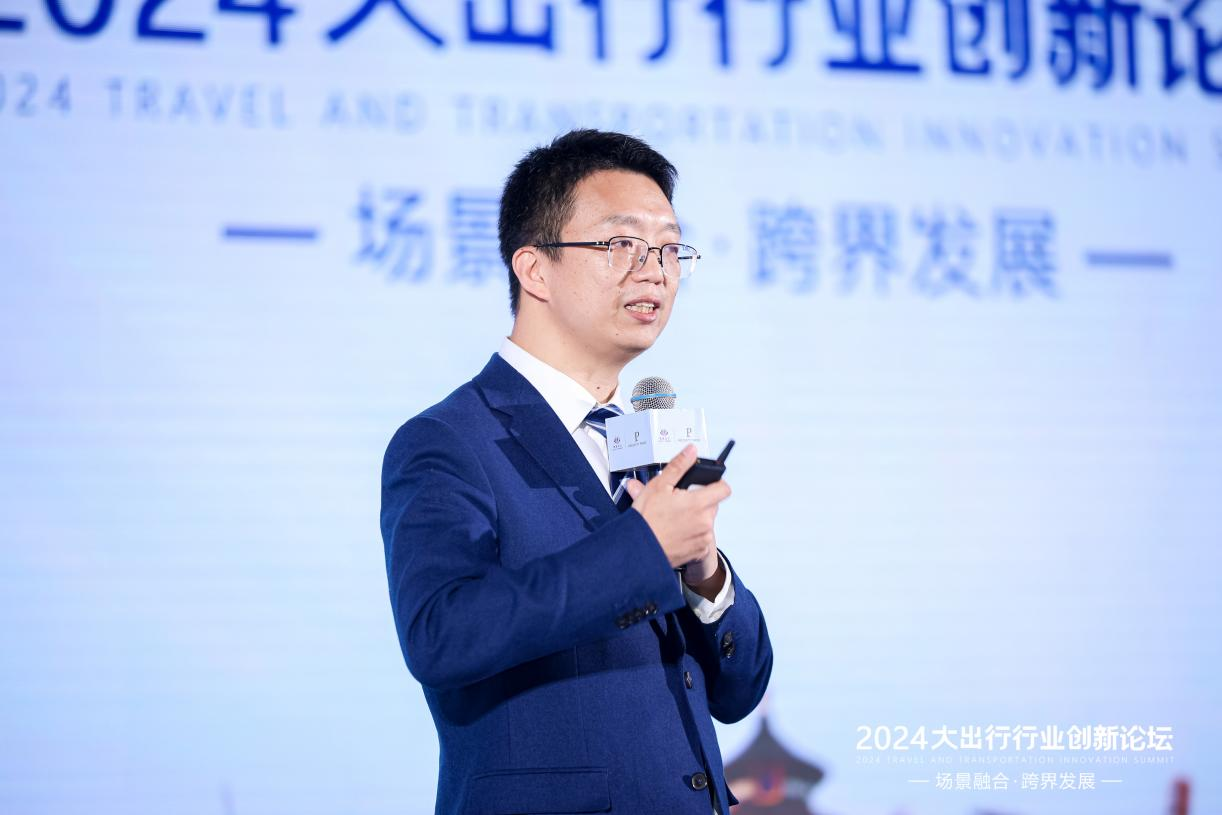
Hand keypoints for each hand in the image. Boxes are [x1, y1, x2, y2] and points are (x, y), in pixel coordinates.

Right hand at [624, 445, 731, 571]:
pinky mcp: (699, 552)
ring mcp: (703, 538)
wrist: (638, 549)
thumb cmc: (646, 519)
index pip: (724, 489)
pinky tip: (676, 533)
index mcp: (699, 503)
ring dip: (696, 519)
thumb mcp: (658, 485)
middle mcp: (705, 522)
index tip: (706, 485)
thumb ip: (679, 466)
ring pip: (707, 522)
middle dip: (700, 502)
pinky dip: (693, 535)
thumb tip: (691, 451)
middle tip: (680, 503)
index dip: (716, 484)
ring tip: (675, 519)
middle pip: (713, 505)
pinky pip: (702, 538)